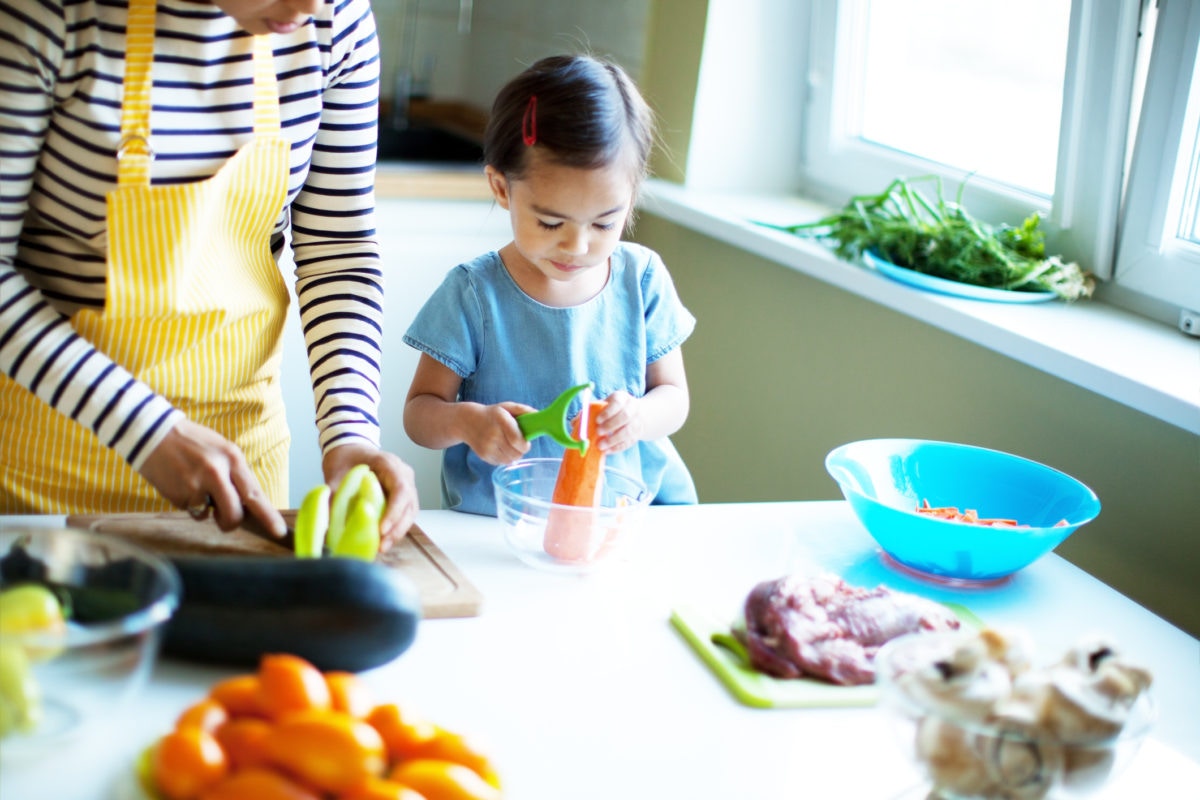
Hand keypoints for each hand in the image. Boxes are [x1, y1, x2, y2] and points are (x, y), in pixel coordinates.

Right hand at [140, 419, 287, 536]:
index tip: (279, 532)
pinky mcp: (177, 494)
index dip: (268, 516)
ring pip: (209, 516)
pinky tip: (181, 484)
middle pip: (234, 514)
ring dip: (204, 509)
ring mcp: (195, 485)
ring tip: (195, 486)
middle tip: (224, 518)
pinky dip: (188, 504)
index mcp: (233, 458)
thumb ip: (235, 475)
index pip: (254, 493)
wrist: (153, 433)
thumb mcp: (222, 450)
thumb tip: (248, 504)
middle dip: (231, 522)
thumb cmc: (192, 442)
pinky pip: (189, 510)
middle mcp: (216, 472)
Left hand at [323, 443, 418, 551]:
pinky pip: (404, 515)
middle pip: (409, 504)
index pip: (400, 489)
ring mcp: (405, 485)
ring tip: (382, 548)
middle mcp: (403, 474)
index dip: (394, 511)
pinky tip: (383, 542)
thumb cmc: (345, 457)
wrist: (349, 449)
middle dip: (397, 528)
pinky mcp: (402, 497)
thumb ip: (333, 494)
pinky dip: (395, 529)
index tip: (381, 529)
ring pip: (410, 512)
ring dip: (398, 532)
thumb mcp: (335, 473)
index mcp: (389, 464)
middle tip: (382, 546)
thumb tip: (326, 521)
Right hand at [462, 402, 532, 465]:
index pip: (517, 440)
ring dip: (514, 455)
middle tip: (518, 443)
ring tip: (510, 445)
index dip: (525, 444)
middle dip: (521, 450)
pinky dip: (505, 458)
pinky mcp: (483, 456)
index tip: (526, 441)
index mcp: (500, 420)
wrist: (466, 421)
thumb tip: (538, 416)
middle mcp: (492, 435)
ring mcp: (487, 447)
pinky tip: (501, 448)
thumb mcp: (507, 407)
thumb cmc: (492, 414)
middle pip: (515, 453)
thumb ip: (523, 410)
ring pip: (510, 460)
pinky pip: (501, 462)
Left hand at [594, 390, 641, 453]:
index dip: (607, 412)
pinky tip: (607, 451)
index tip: (597, 420)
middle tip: (598, 432)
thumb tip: (574, 423)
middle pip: (625, 416)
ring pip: (628, 431)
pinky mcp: (637, 435)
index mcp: (622, 398)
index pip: (617, 403)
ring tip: (600, 446)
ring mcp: (637, 422)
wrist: (639, 414)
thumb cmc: (614, 410)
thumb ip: (590, 412)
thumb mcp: (605, 405)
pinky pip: (628, 442)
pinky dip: (616, 447)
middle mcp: (632, 408)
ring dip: (613, 440)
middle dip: (611, 425)